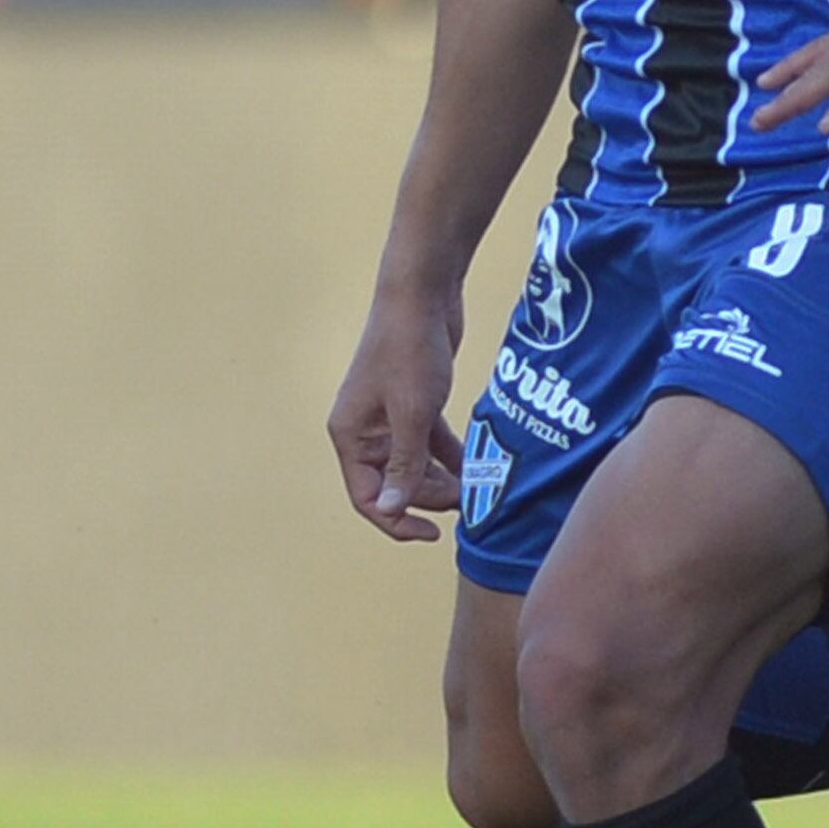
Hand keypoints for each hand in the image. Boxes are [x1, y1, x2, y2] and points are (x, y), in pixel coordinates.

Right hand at [328, 287, 466, 542]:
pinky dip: (451, 455)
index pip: (368, 497)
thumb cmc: (409, 349)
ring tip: (476, 486)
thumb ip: (404, 465)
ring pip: (415, 464)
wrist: (422, 292)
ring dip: (444, 478)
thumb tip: (392, 509)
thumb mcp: (411, 414)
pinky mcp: (415, 402)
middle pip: (395, 483)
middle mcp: (365, 430)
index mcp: (350, 435)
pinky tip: (478, 464)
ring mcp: (389, 417)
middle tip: (468, 498)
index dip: (398, 520)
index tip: (433, 534)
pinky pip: (431, 443)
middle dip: (429, 496)